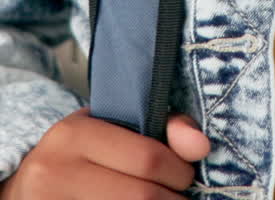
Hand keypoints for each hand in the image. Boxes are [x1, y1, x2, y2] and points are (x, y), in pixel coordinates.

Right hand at [0, 106, 210, 197]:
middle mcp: (55, 172)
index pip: (147, 159)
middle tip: (178, 197)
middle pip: (141, 198)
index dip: (180, 171)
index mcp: (73, 135)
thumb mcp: (111, 128)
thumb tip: (201, 145)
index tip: (185, 174)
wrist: (29, 188)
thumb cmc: (81, 154)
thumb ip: (160, 126)